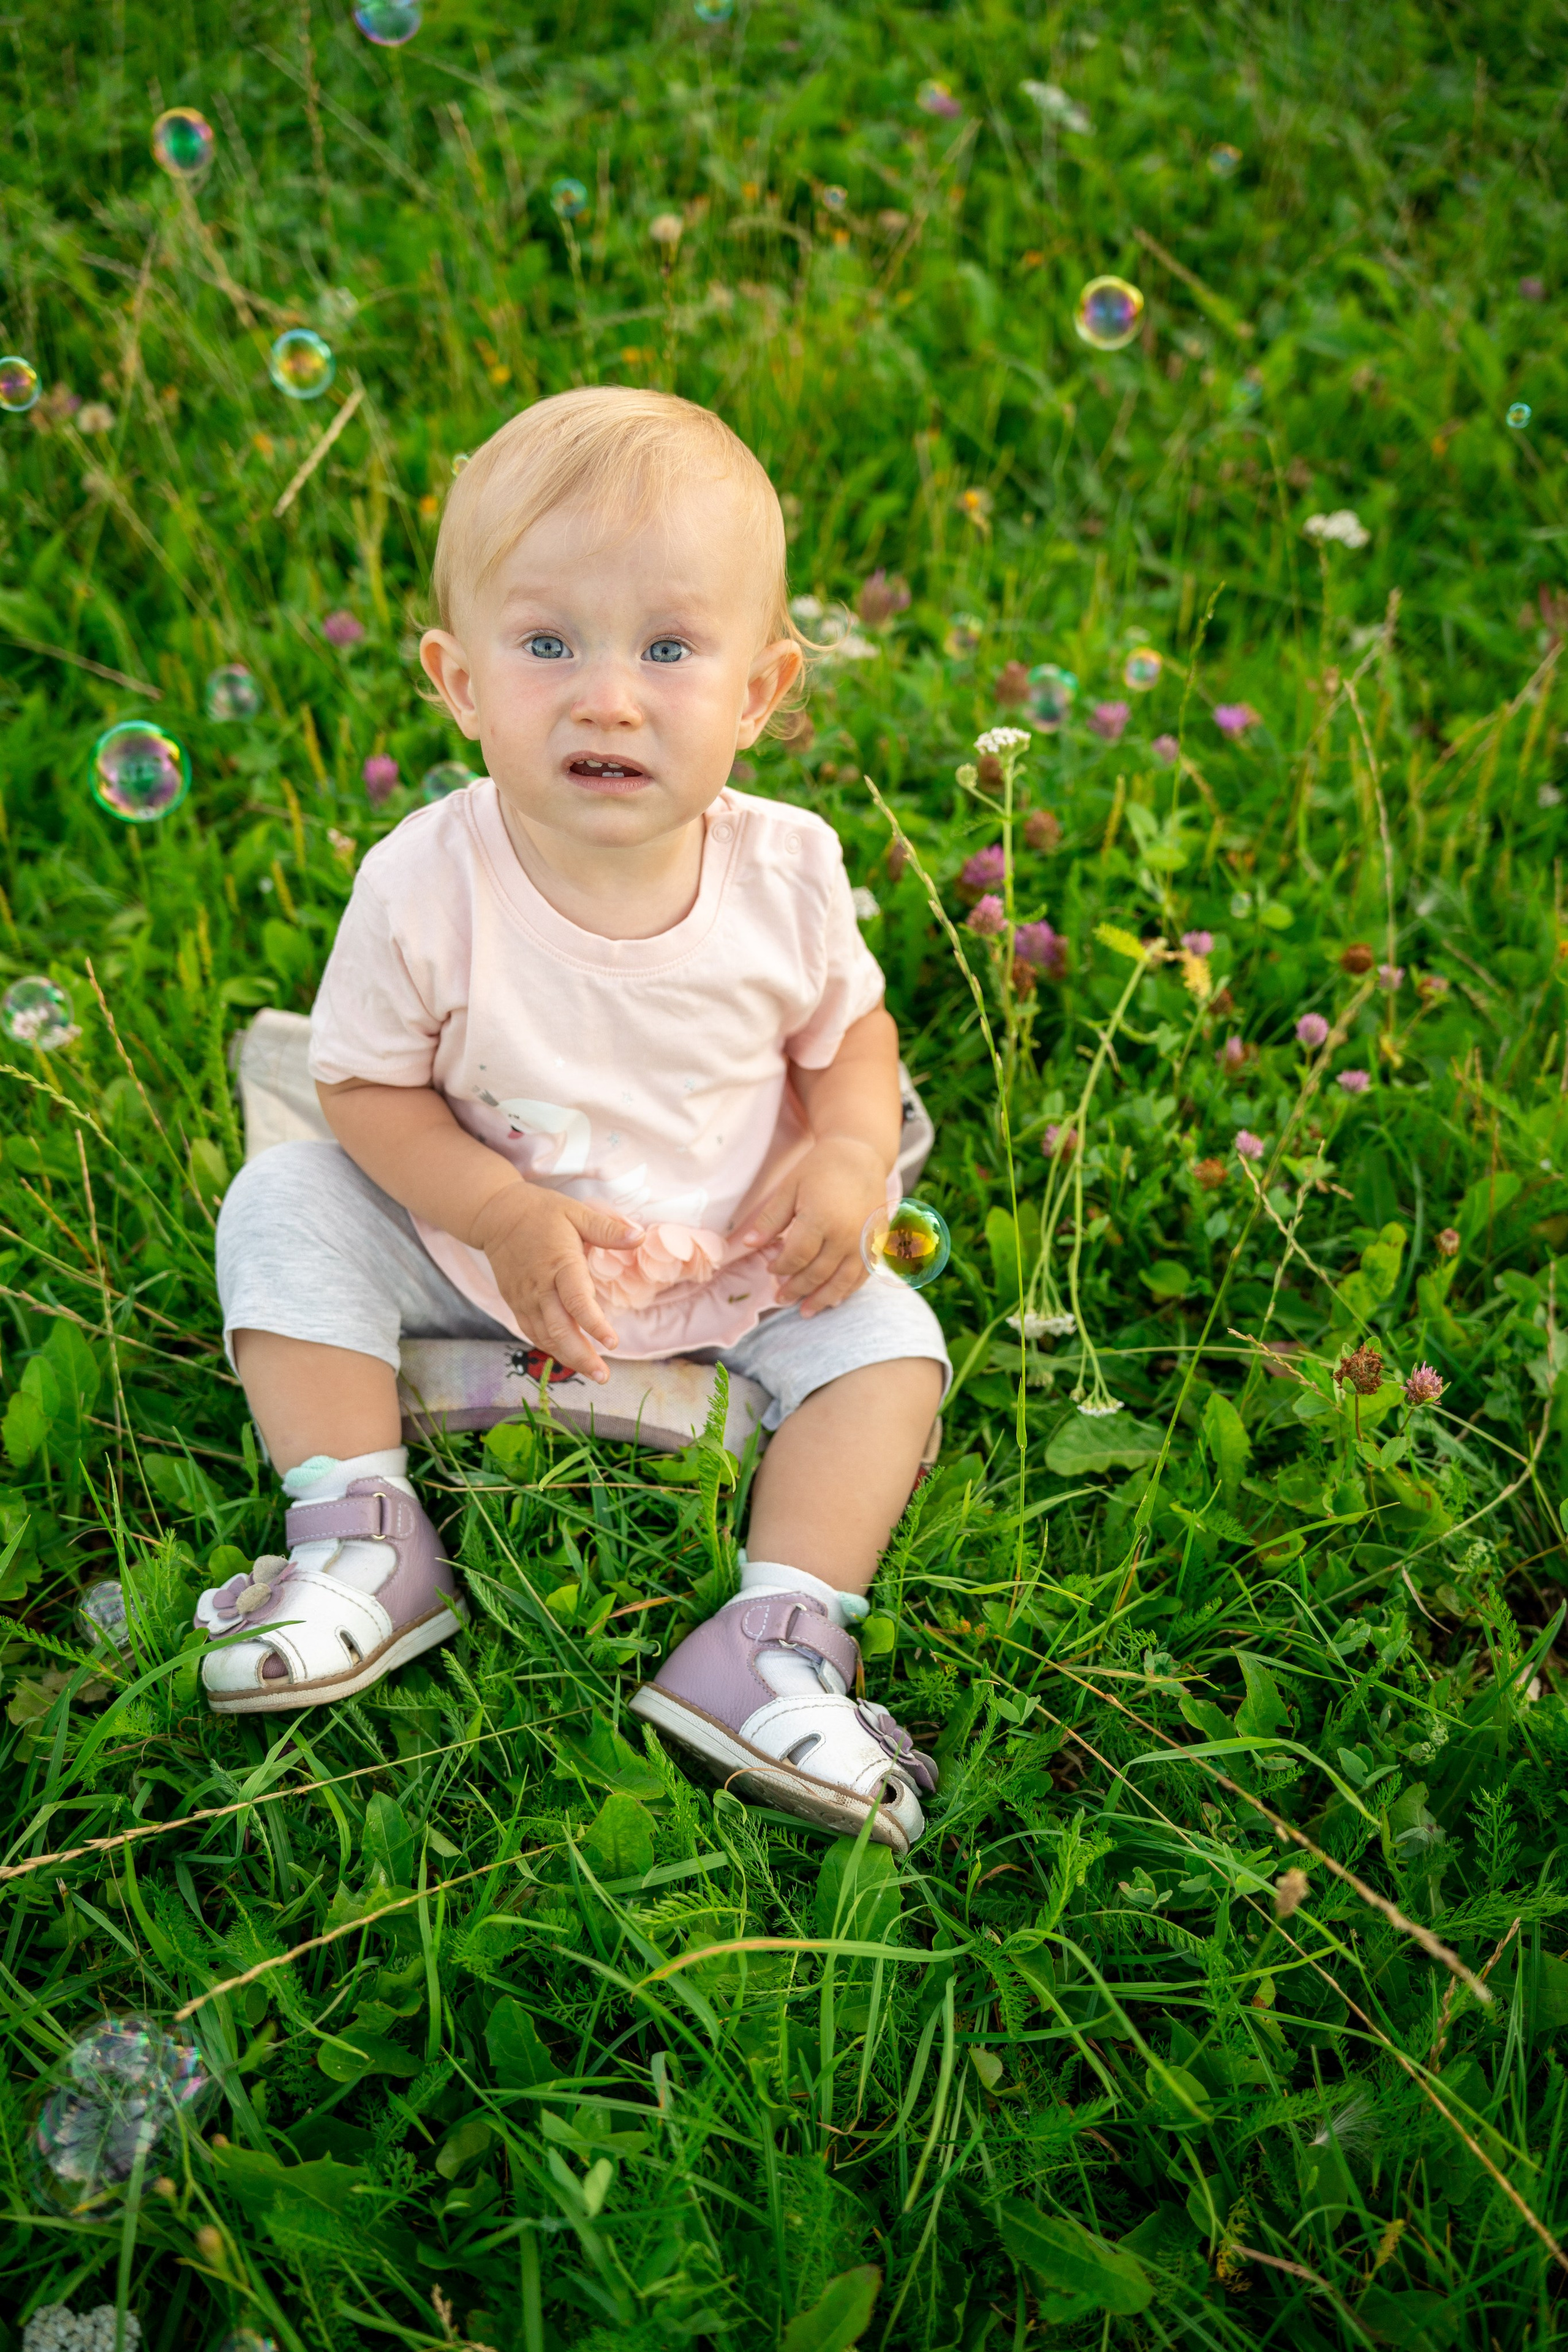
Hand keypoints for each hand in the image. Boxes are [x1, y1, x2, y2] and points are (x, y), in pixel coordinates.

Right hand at [471, 1182, 642, 1381]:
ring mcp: (525, 1298)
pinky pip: (532, 1332)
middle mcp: (539, 1286)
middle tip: (603, 1376)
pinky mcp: (515, 1303)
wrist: (496, 1215)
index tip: (613, 1343)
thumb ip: (607, 1229)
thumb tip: (640, 1237)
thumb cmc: (541, 1213)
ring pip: (545, 1336)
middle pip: (560, 1329)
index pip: (576, 1300)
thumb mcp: (576, 1212)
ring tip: (593, 1374)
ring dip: (569, 1357)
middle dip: (582, 1356)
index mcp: (559, 1263)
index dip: (594, 1324)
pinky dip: (550, 1347)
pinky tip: (569, 1357)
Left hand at [741, 1137, 888, 1315]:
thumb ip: (769, 1220)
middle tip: (780, 1298)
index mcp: (821, 1219)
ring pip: (842, 1281)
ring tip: (805, 1311)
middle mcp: (846, 1235)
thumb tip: (746, 1245)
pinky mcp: (876, 1242)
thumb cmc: (820, 1169)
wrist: (861, 1155)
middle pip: (818, 1273)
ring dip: (822, 1299)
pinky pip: (863, 1275)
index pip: (796, 1257)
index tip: (770, 1270)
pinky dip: (848, 1290)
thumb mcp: (789, 1188)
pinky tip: (834, 1299)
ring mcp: (864, 1241)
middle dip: (796, 1289)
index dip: (780, 1268)